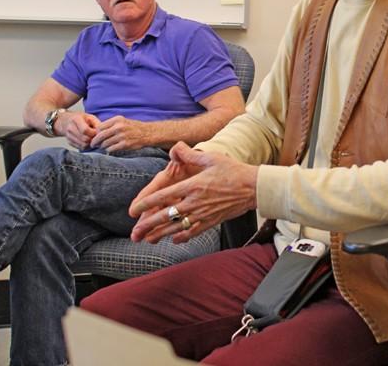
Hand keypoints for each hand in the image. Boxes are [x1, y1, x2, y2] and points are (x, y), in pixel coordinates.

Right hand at [57, 112, 100, 149]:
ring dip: (90, 144)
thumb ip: (97, 124)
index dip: (93, 133)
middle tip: (97, 137)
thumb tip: (103, 132)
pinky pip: (80, 148)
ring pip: (83, 145)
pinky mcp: (69, 142)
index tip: (97, 132)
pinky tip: (88, 141)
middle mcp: (70, 128)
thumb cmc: (81, 118)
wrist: (66, 121)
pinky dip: (86, 146)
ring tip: (93, 139)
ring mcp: (68, 136)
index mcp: (76, 119)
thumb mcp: (90, 117)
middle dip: (93, 139)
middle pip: (84, 139)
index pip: (85, 130)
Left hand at [90, 116, 150, 151]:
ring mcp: (122, 136)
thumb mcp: (122, 121)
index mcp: (117, 120)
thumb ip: (111, 125)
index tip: (95, 136)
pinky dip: (109, 150)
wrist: (147, 133)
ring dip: (102, 146)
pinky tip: (110, 149)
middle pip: (100, 136)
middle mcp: (119, 127)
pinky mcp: (125, 144)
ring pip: (105, 143)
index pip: (100, 127)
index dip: (96, 133)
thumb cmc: (133, 127)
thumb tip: (97, 132)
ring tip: (103, 147)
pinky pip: (111, 149)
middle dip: (95, 141)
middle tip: (93, 145)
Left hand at [129, 142, 257, 243]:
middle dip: (148, 226)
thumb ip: (190, 154)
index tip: (133, 210)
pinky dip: (181, 237)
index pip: (163, 197)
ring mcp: (203, 214)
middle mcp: (195, 202)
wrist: (254, 188)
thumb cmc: (233, 171)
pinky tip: (174, 239)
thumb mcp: (211, 158)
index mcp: (192, 186)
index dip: (146, 204)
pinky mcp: (212, 221)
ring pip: (176, 228)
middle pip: (166, 217)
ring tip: (148, 240)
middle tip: (135, 233)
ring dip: (160, 235)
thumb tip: (175, 147)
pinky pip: (193, 232)